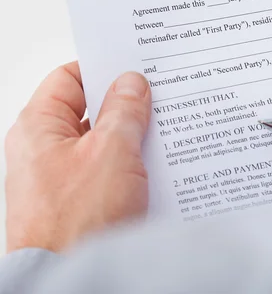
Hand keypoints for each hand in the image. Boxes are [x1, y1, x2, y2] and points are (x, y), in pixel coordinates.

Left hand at [4, 62, 150, 252]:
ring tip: (162, 135)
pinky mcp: (81, 200)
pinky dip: (131, 164)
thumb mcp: (111, 151)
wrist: (76, 278)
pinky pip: (109, 170)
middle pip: (89, 111)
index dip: (102, 69)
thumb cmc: (78, 221)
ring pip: (103, 142)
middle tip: (157, 100)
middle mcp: (45, 150)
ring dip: (132, 138)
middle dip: (125, 106)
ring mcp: (62, 177)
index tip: (135, 67)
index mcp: (39, 128)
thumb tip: (131, 83)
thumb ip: (124, 110)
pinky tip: (155, 167)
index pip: (69, 78)